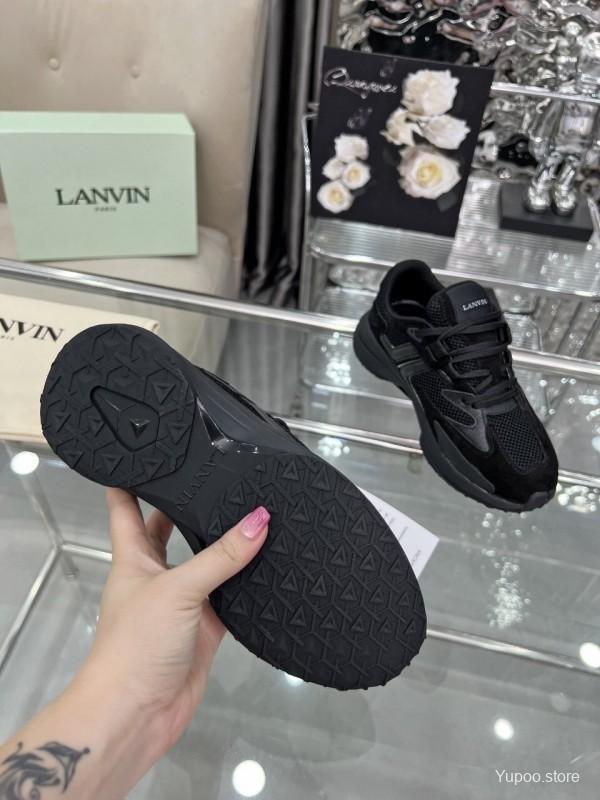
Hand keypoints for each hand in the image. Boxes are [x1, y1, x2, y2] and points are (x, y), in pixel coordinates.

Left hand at [71, 488, 268, 760]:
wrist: (136, 714)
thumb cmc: (136, 645)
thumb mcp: (177, 590)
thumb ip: (221, 555)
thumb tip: (260, 518)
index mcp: (133, 557)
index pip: (126, 505)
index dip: (135, 477)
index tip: (155, 451)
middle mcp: (155, 574)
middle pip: (169, 529)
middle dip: (189, 504)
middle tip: (220, 473)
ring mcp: (182, 601)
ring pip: (205, 561)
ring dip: (224, 542)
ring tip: (253, 507)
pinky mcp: (205, 627)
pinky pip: (229, 596)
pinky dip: (246, 582)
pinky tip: (268, 562)